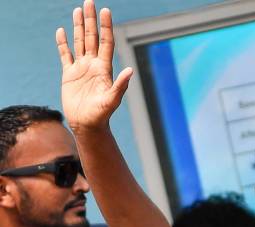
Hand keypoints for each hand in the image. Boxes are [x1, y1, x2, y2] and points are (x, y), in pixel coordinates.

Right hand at [56, 0, 131, 133]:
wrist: (87, 125)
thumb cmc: (101, 115)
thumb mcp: (112, 100)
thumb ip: (120, 86)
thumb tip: (130, 71)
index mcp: (104, 68)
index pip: (106, 42)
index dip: (106, 27)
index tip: (106, 11)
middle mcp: (93, 65)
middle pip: (92, 37)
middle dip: (91, 20)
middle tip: (90, 2)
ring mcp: (81, 68)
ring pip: (80, 42)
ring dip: (79, 26)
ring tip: (78, 10)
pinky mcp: (69, 75)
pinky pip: (65, 55)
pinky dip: (63, 43)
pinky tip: (62, 31)